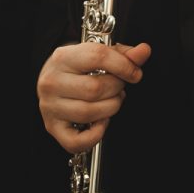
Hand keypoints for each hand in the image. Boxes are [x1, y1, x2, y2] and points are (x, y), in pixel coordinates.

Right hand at [37, 41, 151, 153]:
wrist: (50, 80)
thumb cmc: (76, 67)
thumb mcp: (98, 54)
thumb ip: (124, 54)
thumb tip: (143, 51)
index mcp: (63, 57)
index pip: (97, 57)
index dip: (124, 66)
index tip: (135, 74)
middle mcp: (52, 82)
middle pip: (95, 89)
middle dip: (117, 89)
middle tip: (119, 87)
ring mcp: (50, 106)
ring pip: (89, 113)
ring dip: (111, 109)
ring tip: (112, 101)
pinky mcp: (52, 127)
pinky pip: (77, 141)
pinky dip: (96, 134)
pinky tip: (101, 121)